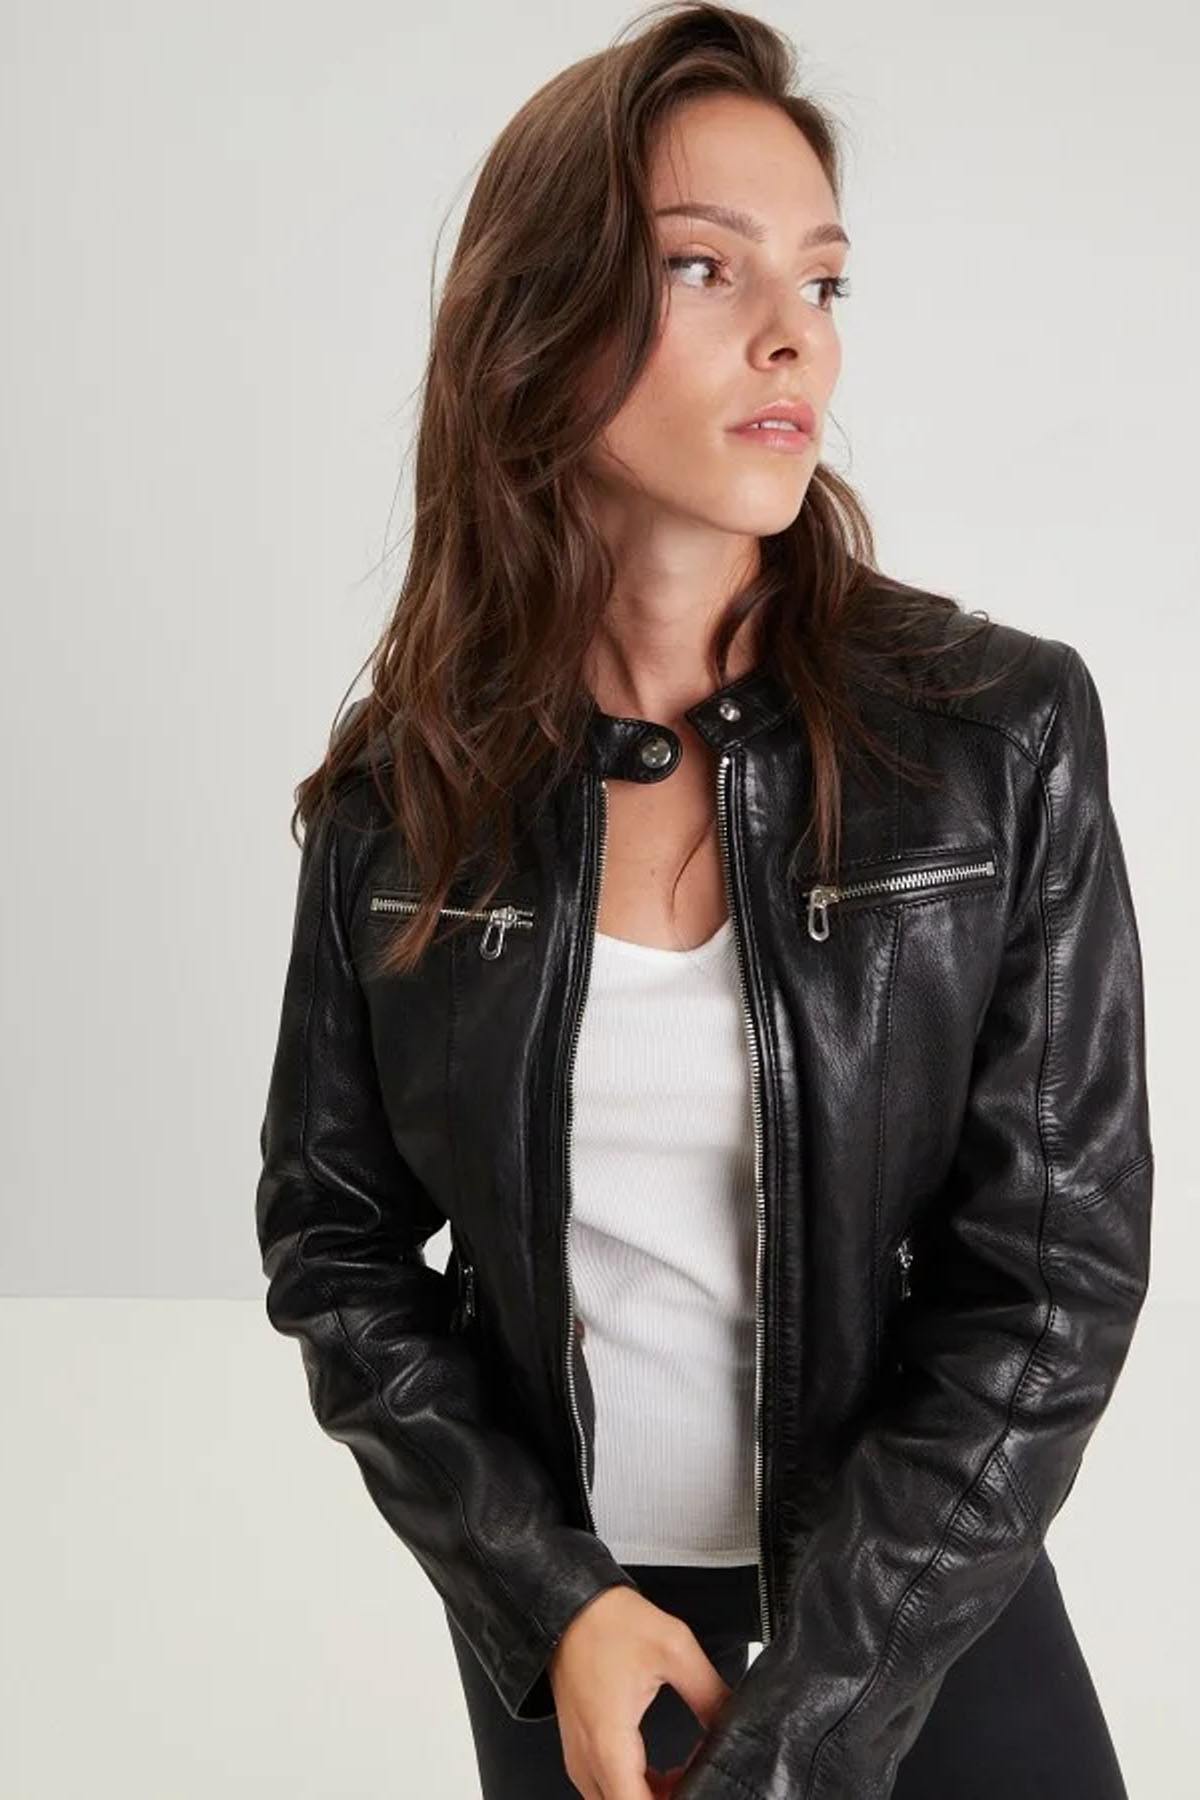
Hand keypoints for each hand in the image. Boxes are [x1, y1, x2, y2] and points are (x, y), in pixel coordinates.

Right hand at [548, 1584, 733, 1798]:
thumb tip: (734, 1722)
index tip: (698, 1791)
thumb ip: (709, 1693)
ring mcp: (580, 1756)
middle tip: (697, 1780)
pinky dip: (638, 1788)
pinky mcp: (581, 1748)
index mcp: (610, 1743)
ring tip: (687, 1773)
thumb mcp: (673, 1648)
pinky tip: (665, 1769)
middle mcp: (588, 1759)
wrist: (568, 1604)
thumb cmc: (608, 1622)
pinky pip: (609, 1788)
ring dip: (653, 1798)